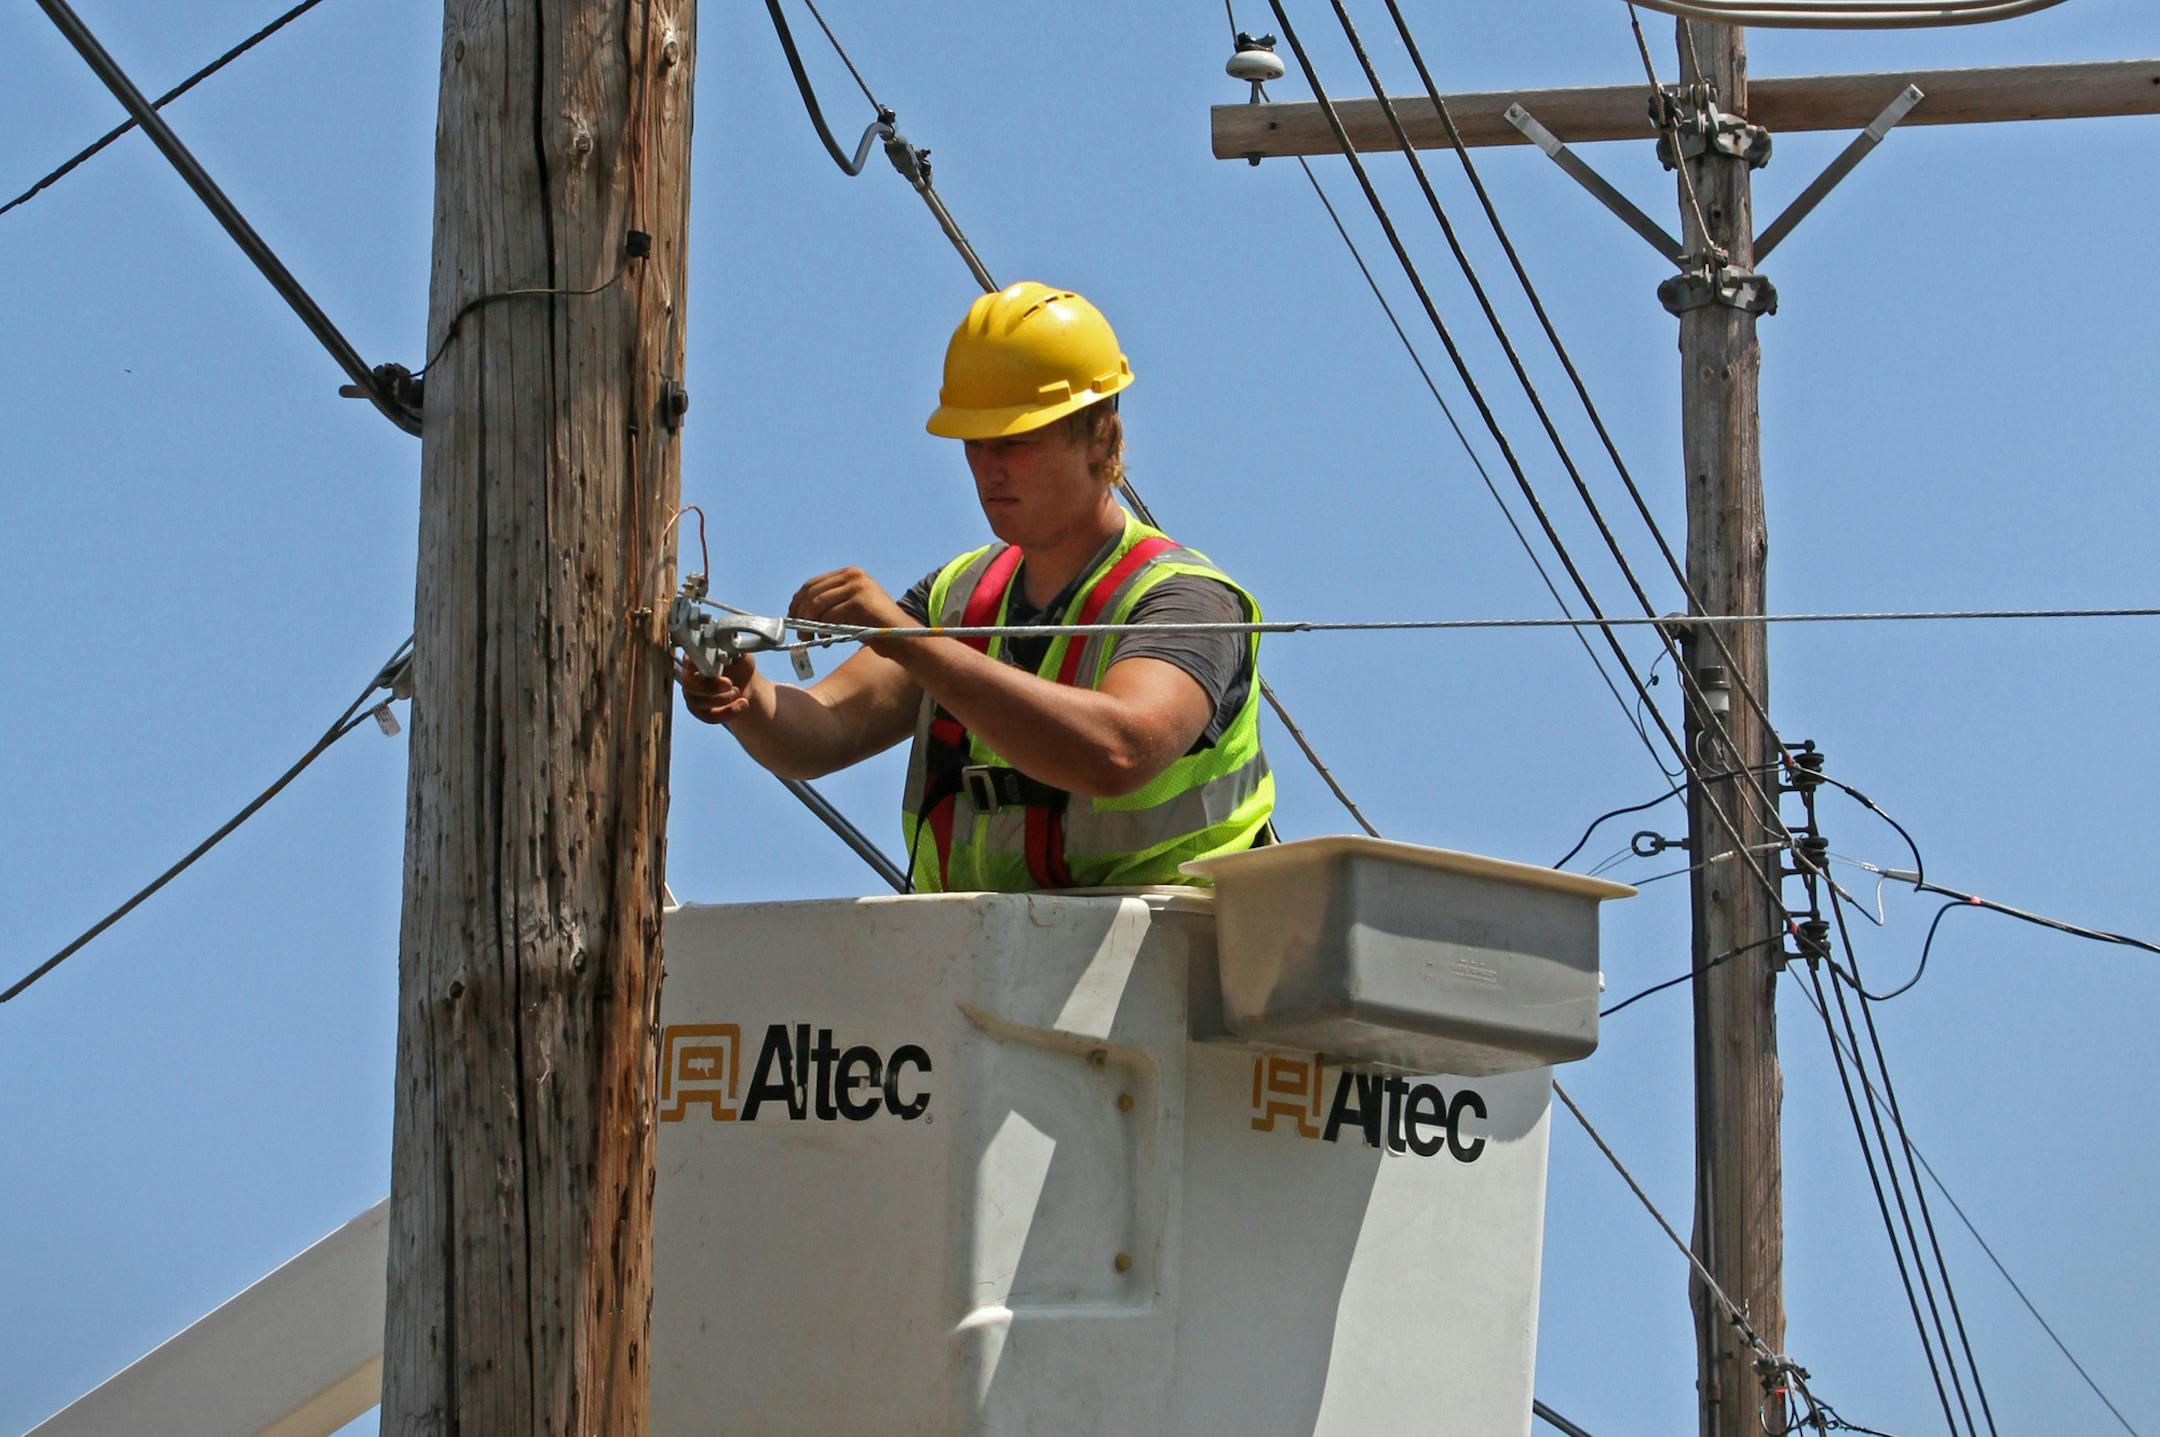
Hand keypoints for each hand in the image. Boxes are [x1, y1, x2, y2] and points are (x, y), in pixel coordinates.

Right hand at [678, 651, 757, 724]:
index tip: (712, 667)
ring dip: (721, 700)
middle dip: (710, 686)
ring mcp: (692, 694)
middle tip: (729, 684)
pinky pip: (708, 716)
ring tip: (737, 692)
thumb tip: (729, 645)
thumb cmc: (739, 664)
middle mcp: (689, 675)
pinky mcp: (700, 711)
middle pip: (687, 683)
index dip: (695, 664)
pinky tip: (742, 704)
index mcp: (696, 657)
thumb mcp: (740, 653)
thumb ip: (733, 648)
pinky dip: (728, 712)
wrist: (746, 683)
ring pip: (697, 702)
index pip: (687, 659)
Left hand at [790, 568, 913, 652]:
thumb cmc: (875, 628)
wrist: (903, 638)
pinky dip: (823, 630)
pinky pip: (830, 615)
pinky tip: (826, 640)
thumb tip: (798, 612)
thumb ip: (830, 604)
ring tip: (808, 639)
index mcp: (850, 574)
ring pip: (817, 603)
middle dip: (799, 614)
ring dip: (807, 624)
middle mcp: (853, 575)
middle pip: (811, 592)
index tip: (792, 618)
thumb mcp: (850, 609)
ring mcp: (857, 586)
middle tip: (798, 633)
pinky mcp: (859, 600)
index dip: (797, 601)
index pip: (812, 584)